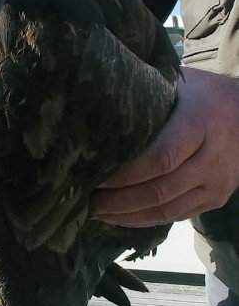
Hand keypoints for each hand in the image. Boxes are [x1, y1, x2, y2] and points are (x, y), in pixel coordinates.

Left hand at [90, 68, 238, 226]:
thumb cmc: (205, 95)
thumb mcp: (180, 85)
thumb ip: (149, 95)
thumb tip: (99, 101)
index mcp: (200, 125)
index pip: (160, 158)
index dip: (126, 174)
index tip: (96, 176)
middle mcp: (212, 159)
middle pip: (160, 190)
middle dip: (120, 201)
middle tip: (89, 201)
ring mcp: (216, 183)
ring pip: (167, 210)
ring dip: (129, 216)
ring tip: (98, 212)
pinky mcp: (216, 199)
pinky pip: (177, 216)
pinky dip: (147, 220)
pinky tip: (123, 216)